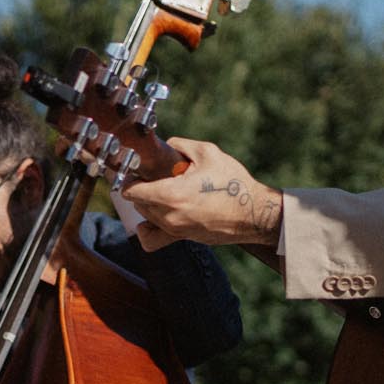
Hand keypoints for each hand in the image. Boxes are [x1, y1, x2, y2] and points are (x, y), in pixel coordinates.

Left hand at [119, 138, 282, 251]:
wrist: (254, 213)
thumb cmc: (233, 183)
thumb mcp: (208, 153)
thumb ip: (180, 145)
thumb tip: (166, 145)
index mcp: (171, 195)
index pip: (131, 191)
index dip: (129, 178)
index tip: (136, 170)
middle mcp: (169, 216)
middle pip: (138, 203)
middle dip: (141, 188)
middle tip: (155, 175)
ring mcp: (174, 230)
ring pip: (146, 217)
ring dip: (149, 203)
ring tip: (165, 190)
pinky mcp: (182, 238)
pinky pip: (153, 239)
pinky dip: (150, 227)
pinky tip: (159, 214)